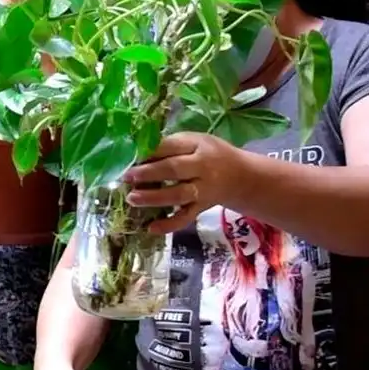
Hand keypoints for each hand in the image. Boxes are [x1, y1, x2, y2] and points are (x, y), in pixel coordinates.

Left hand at [122, 132, 246, 233]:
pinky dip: (169, 225)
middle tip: (127, 177)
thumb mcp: (195, 142)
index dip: (149, 152)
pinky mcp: (201, 208)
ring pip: (178, 195)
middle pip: (174, 170)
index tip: (130, 156)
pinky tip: (151, 228)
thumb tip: (136, 153)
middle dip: (148, 174)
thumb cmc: (209, 155)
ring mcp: (203, 190)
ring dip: (153, 198)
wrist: (241, 176)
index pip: (171, 147)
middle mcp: (202, 168)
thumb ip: (170, 146)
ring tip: (132, 198)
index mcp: (198, 146)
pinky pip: (185, 218)